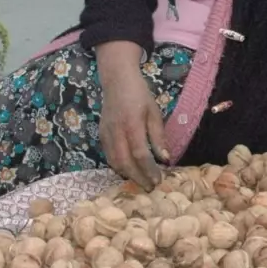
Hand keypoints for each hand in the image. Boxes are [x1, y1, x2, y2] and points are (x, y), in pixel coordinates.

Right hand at [99, 70, 167, 190]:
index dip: (149, 170)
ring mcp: (106, 134)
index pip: (140, 155)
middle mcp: (116, 132)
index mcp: (132, 125)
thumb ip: (158, 137)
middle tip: (150, 187)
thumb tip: (166, 159)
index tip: (158, 180)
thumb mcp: (154, 112)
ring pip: (114, 162)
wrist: (117, 80)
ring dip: (127, 175)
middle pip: (124, 163)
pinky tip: (129, 170)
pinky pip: (108, 156)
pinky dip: (118, 167)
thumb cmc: (139, 94)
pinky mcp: (101, 135)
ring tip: (141, 181)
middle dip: (138, 178)